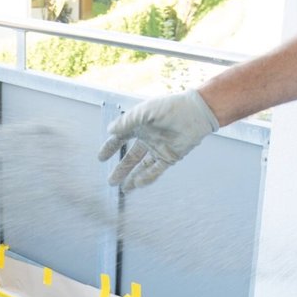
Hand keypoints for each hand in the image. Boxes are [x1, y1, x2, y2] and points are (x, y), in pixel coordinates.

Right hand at [97, 90, 218, 190]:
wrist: (195, 114)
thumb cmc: (171, 108)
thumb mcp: (145, 112)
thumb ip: (127, 122)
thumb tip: (110, 131)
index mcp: (140, 126)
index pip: (121, 138)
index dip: (110, 148)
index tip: (101, 158)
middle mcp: (148, 138)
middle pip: (130, 157)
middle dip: (120, 169)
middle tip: (110, 181)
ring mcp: (158, 149)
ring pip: (142, 167)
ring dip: (132, 177)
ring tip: (123, 188)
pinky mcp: (169, 157)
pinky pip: (155, 171)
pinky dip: (147, 178)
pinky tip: (137, 185)